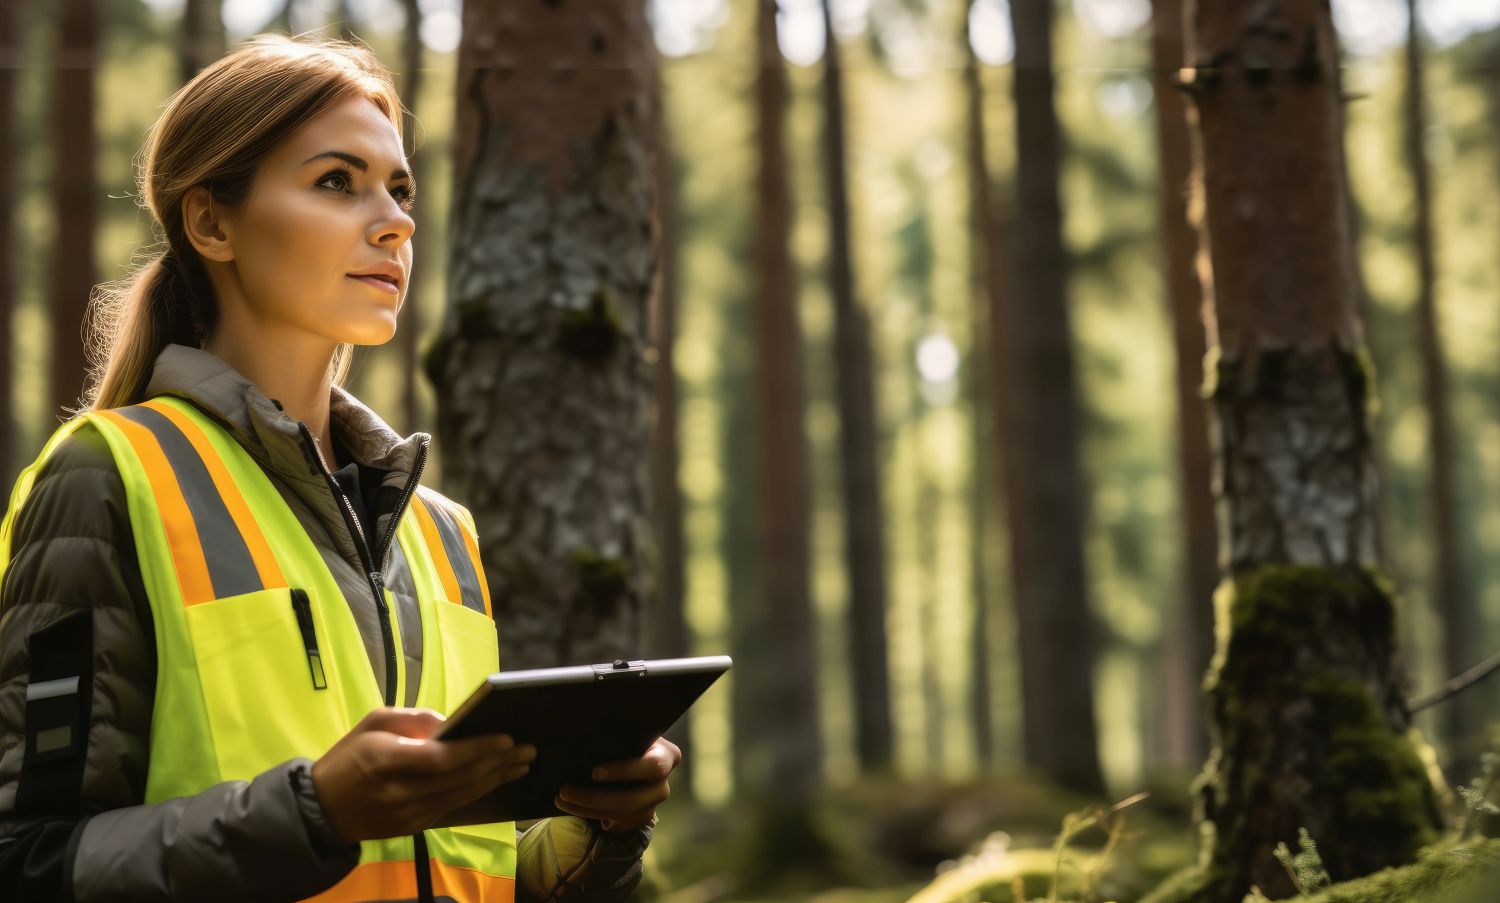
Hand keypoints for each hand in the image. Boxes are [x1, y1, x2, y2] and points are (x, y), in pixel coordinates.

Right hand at [311, 707, 536, 841]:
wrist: (320, 810)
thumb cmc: (348, 758)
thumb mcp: (373, 723)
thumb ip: (414, 719)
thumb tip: (451, 723)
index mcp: (386, 761)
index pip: (442, 758)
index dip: (477, 749)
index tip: (507, 738)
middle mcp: (399, 792)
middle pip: (460, 778)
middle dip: (499, 762)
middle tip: (528, 749)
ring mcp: (407, 814)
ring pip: (462, 795)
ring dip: (496, 778)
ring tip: (521, 763)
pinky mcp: (413, 827)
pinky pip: (453, 807)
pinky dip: (477, 791)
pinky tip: (496, 779)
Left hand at [554, 736, 680, 832]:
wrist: (632, 760)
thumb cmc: (627, 740)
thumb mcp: (628, 733)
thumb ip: (614, 733)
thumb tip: (575, 731)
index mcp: (667, 756)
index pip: (653, 766)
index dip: (624, 771)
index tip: (594, 772)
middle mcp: (663, 784)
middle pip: (632, 799)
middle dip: (595, 798)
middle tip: (565, 789)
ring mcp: (652, 805)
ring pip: (620, 814)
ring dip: (586, 808)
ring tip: (560, 797)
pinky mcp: (639, 819)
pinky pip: (614, 822)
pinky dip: (588, 814)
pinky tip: (570, 805)